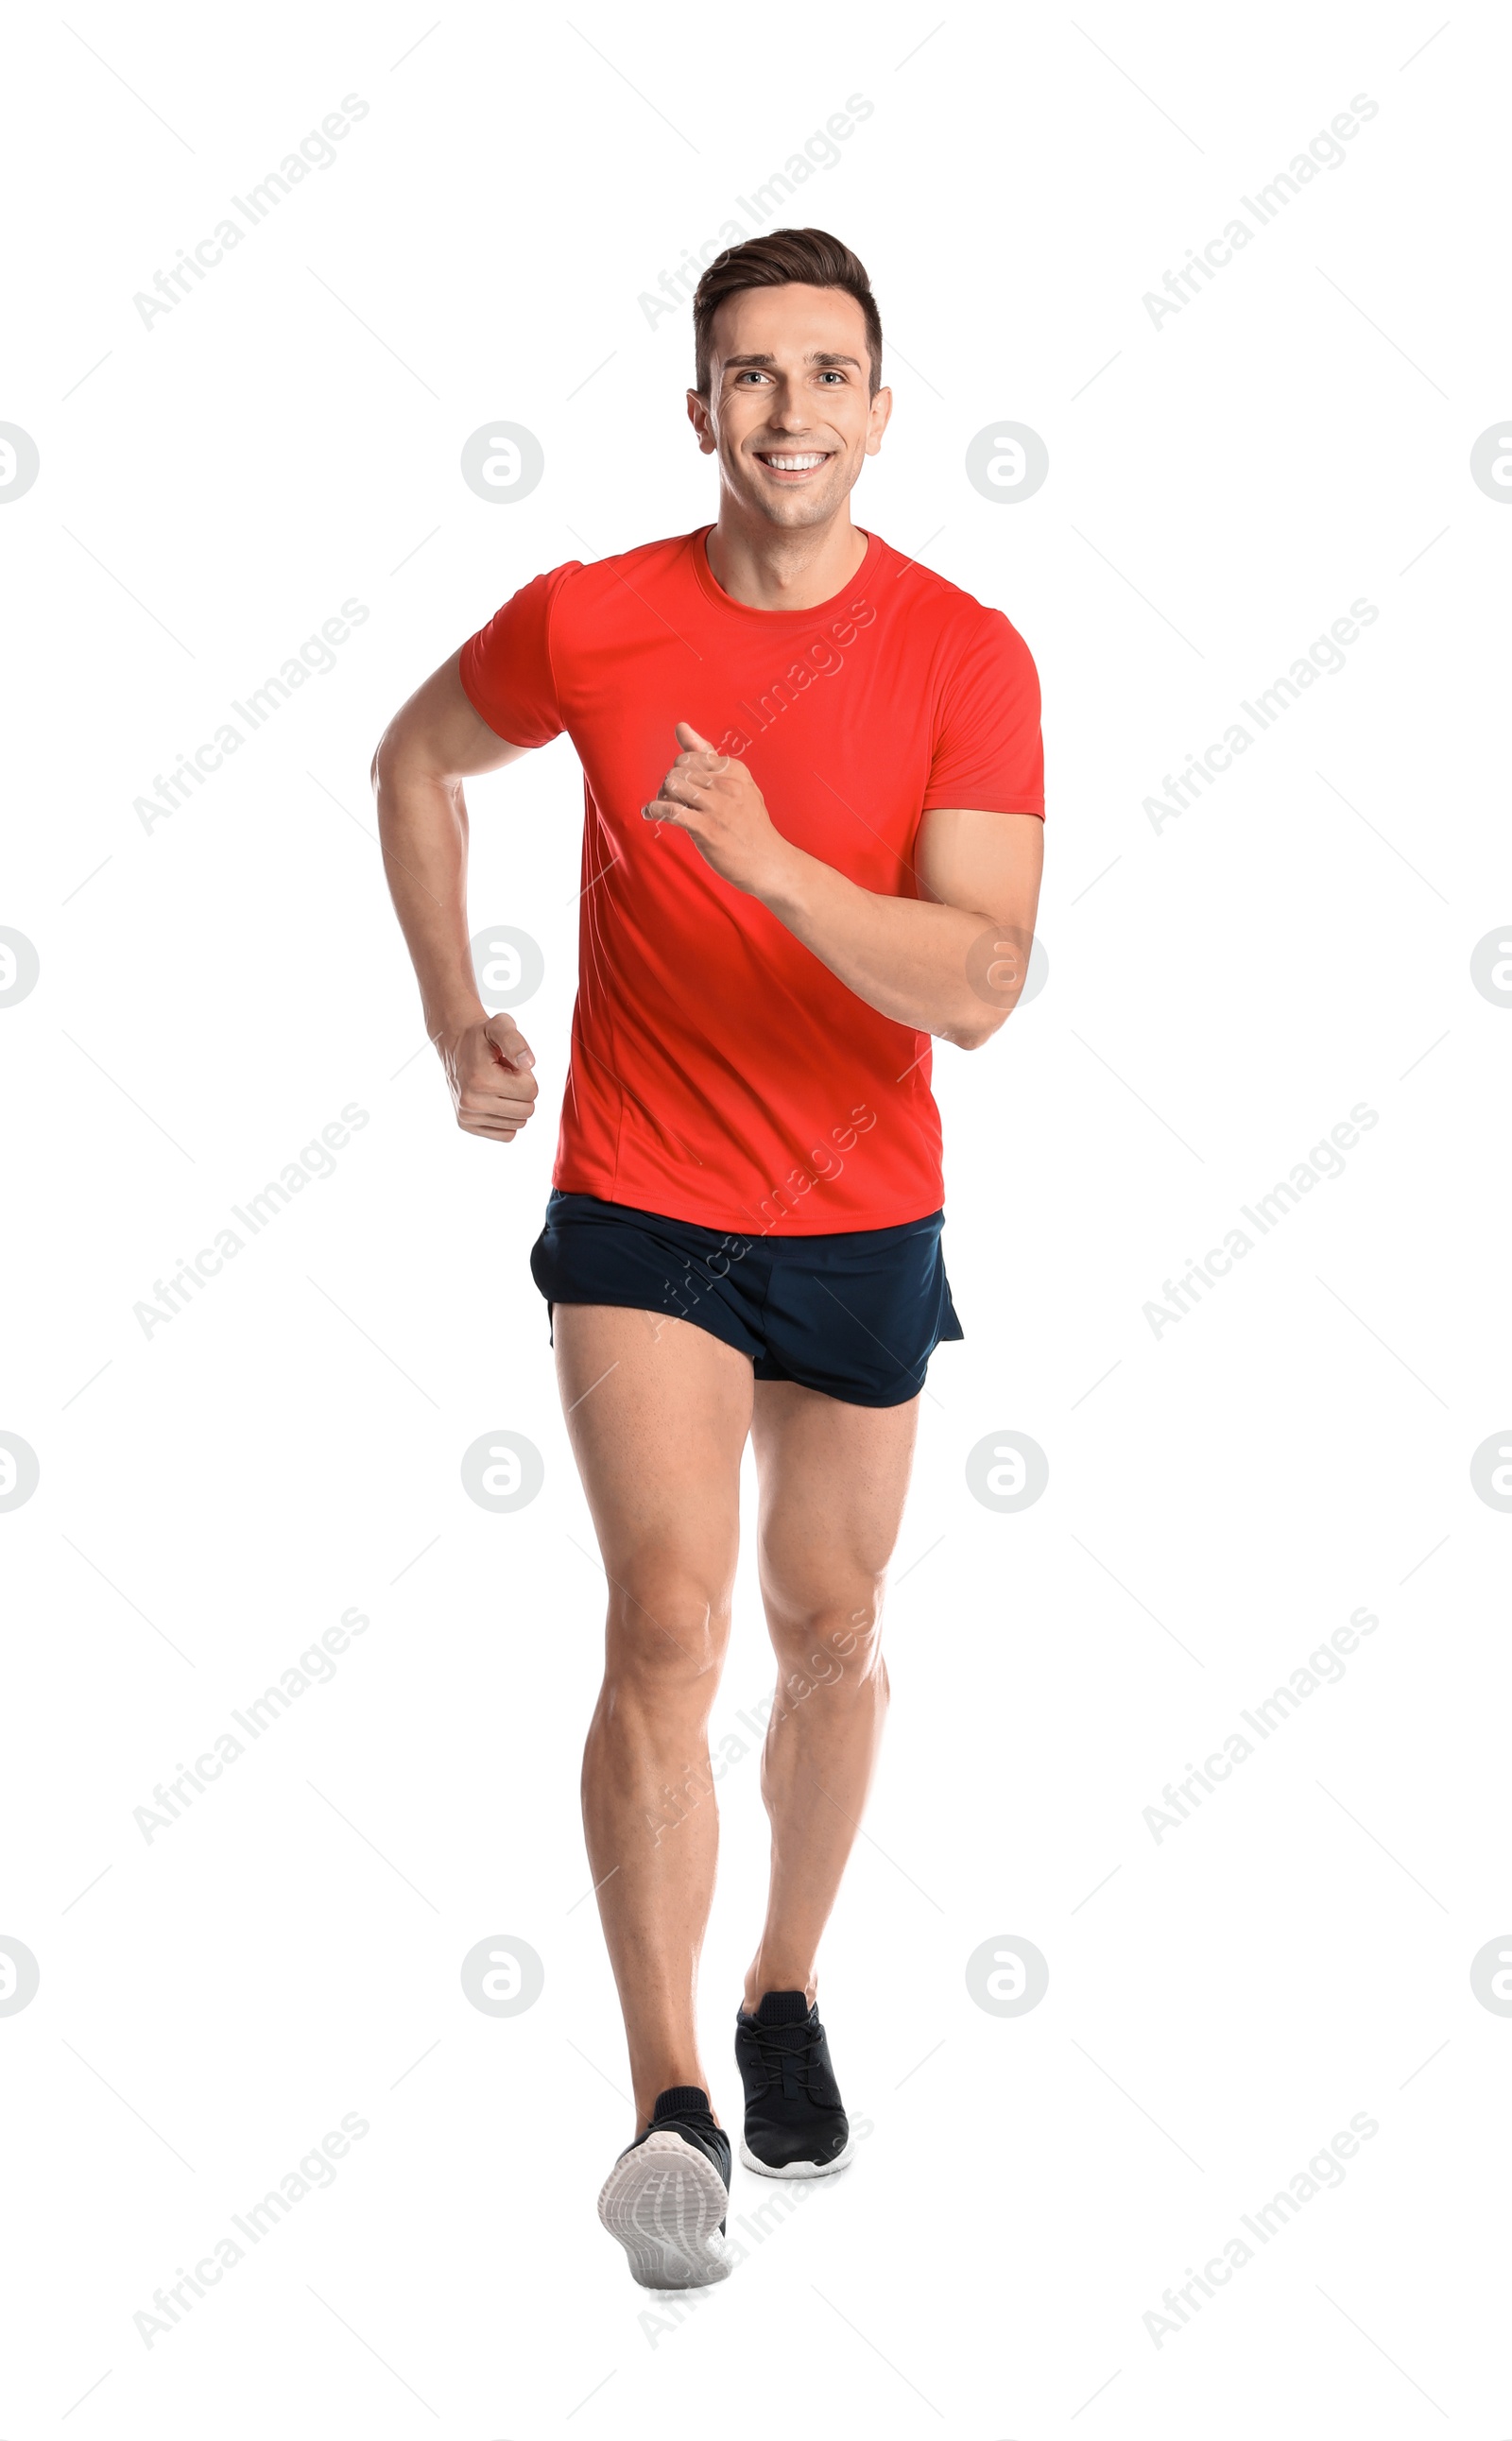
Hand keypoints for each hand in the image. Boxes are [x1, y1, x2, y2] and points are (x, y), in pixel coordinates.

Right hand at [436, 1012, 538, 1141]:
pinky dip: (507, 1119)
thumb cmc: (482, 1036)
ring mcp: (468, 1116)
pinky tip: (495, 1101)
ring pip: (518, 1124)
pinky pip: (506, 1135)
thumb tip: (529, 1063)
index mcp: (482, 1080)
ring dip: (514, 1104)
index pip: (531, 1091)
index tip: (510, 1066)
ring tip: (498, 1086)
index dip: (526, 1076)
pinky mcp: (467, 1125)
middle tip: (505, 1076)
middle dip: (522, 1092)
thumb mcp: (501, 1026)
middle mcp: (471, 1102)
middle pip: (526, 1110)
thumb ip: (517, 1042)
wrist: (455, 1044)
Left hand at [642, 722, 792, 897]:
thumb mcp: (737, 784)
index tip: (680, 789)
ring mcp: (718, 807)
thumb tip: (681, 726)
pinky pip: (671, 810)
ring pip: (672, 784)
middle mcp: (727, 784)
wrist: (769, 863)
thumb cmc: (749, 825)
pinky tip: (650, 814)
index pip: (690, 757)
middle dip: (668, 784)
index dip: (679, 772)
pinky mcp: (707, 829)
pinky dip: (654, 810)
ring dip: (661, 796)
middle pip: (677, 770)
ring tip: (664, 808)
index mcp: (735, 770)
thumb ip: (707, 755)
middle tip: (670, 800)